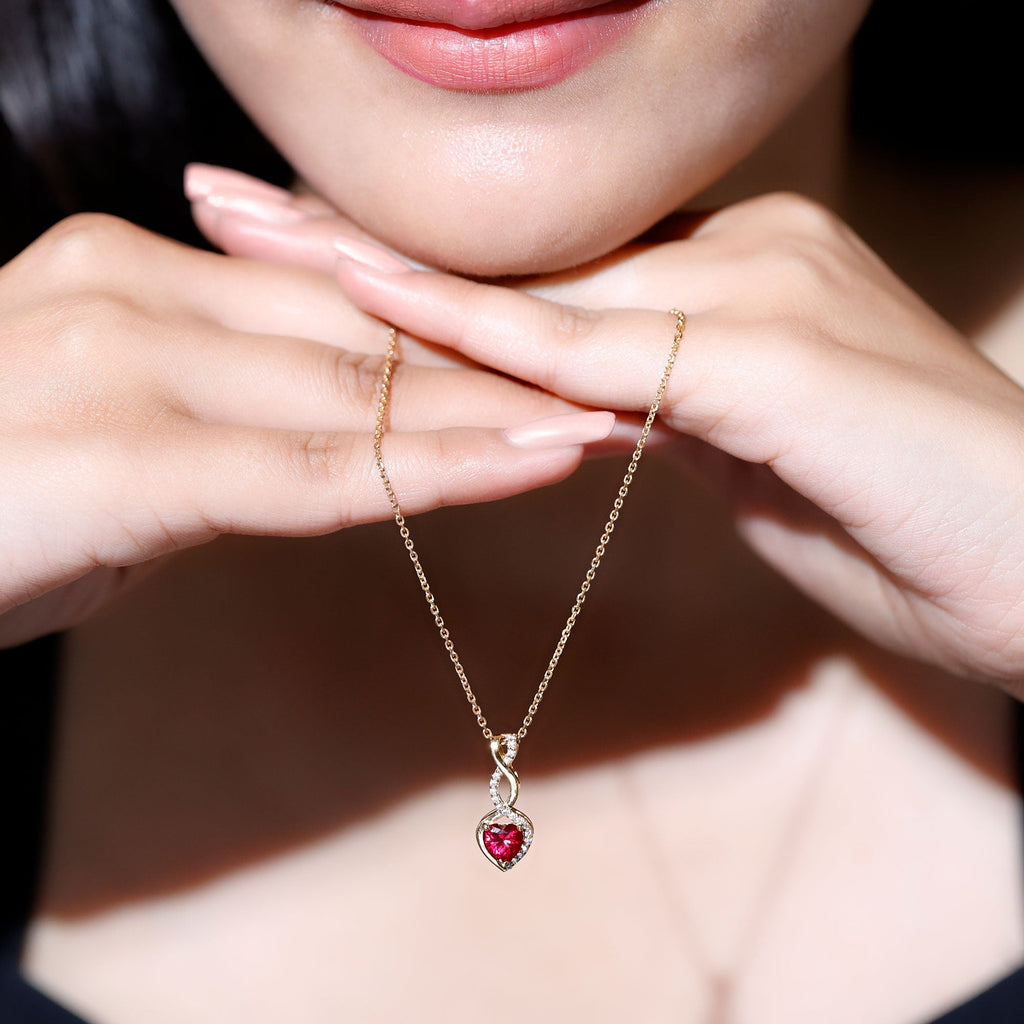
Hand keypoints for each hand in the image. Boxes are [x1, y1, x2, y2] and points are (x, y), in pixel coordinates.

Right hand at [0, 209, 613, 647]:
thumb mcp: (114, 443)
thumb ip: (225, 426)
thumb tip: (333, 447)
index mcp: (137, 274)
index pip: (335, 308)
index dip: (452, 333)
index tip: (548, 353)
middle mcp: (136, 288)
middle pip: (362, 334)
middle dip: (496, 365)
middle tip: (613, 377)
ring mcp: (127, 359)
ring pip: (356, 389)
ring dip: (494, 412)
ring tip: (610, 423)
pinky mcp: (127, 450)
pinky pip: (315, 465)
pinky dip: (434, 468)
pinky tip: (530, 465)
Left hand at [314, 192, 1023, 692]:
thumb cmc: (906, 520)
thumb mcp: (751, 456)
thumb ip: (661, 414)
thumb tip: (579, 409)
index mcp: (720, 279)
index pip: (537, 266)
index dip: (410, 255)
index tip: (298, 242)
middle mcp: (729, 255)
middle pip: (510, 250)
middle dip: (352, 232)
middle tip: (223, 202)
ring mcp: (751, 291)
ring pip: (533, 282)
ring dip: (377, 262)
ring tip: (247, 230)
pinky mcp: (768, 358)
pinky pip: (592, 350)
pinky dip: (479, 334)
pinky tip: (375, 301)